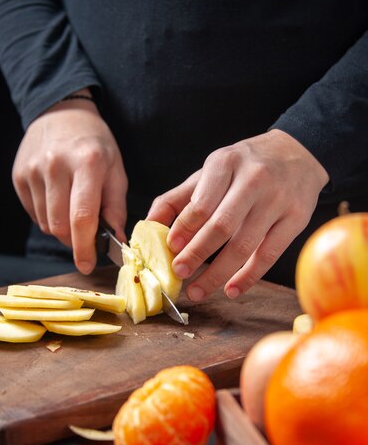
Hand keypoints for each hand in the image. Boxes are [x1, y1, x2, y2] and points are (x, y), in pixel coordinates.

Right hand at [12, 97, 127, 273]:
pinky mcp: (19, 176)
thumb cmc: (95, 144)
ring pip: (45, 223)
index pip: (82, 217)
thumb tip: (116, 240)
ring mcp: (33, 171)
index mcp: (87, 163)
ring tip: (72, 207)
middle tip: (87, 235)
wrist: (61, 114)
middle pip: (60, 226)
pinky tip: (57, 198)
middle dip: (75, 240)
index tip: (88, 265)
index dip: (85, 247)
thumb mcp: (116, 169)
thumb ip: (115, 206)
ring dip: (61, 227)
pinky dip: (47, 216)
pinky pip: (33, 213)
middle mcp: (55, 166)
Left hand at [147, 130, 328, 299]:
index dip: (184, 229)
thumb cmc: (244, 167)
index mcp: (226, 163)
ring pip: (244, 245)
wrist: (297, 153)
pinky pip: (269, 254)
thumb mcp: (211, 172)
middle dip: (197, 253)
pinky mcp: (296, 219)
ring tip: (197, 291)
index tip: (170, 249)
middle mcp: (254, 179)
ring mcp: (278, 200)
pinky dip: (249, 276)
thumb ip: (178, 198)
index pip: (201, 203)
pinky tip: (231, 290)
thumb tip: (147, 226)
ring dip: (218, 273)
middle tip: (179, 273)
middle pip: (222, 226)